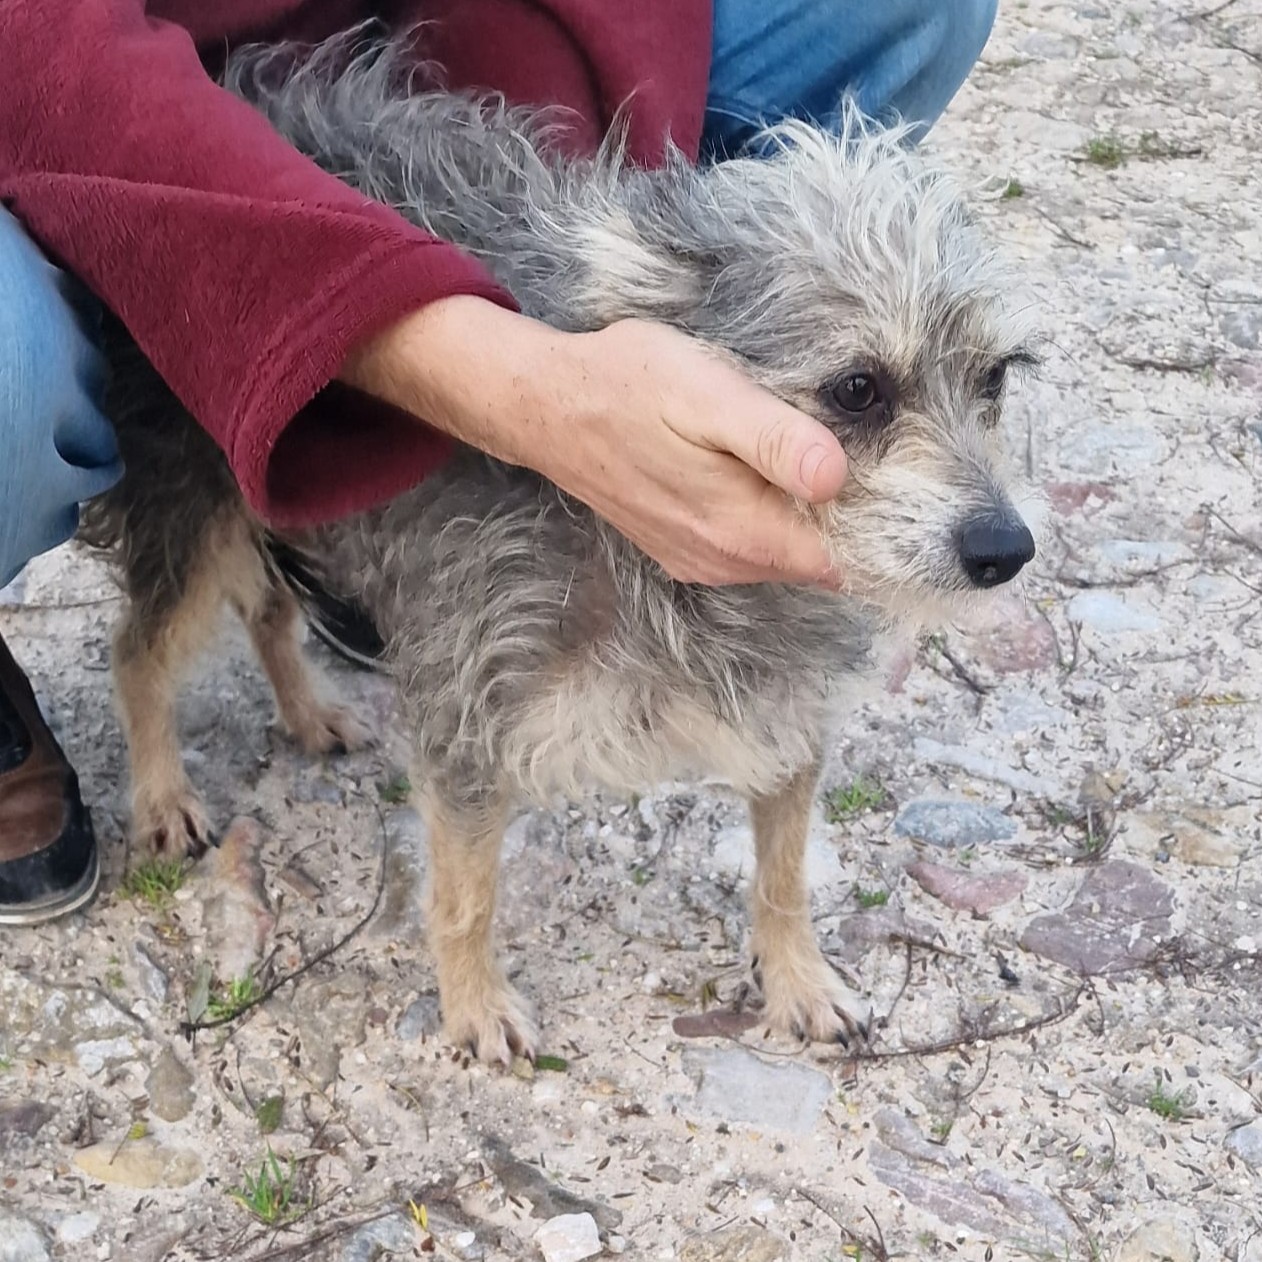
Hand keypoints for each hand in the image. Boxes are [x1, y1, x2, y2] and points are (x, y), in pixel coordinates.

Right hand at [340, 296, 846, 584]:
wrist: (545, 407)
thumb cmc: (628, 384)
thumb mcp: (706, 392)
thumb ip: (774, 439)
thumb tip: (836, 475)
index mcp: (742, 528)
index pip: (844, 561)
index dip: (883, 531)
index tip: (908, 487)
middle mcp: (724, 561)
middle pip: (819, 564)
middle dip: (855, 526)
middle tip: (881, 462)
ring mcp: (699, 561)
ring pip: (785, 558)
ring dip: (812, 524)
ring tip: (831, 465)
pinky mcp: (680, 549)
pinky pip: (749, 551)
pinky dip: (774, 524)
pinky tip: (769, 479)